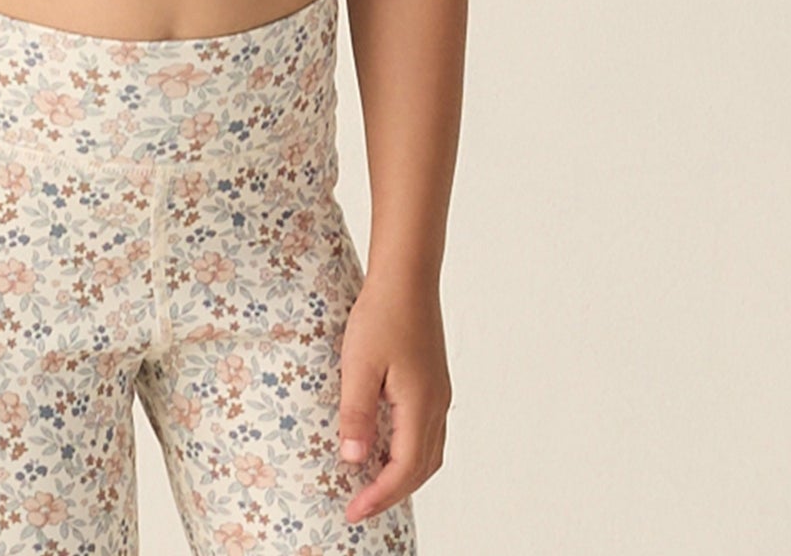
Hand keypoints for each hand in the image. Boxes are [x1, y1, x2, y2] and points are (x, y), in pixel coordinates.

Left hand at [336, 271, 451, 524]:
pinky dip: (409, 452)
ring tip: (372, 485)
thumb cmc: (381, 314)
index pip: (403, 470)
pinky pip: (427, 432)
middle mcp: (436, 405)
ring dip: (403, 475)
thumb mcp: (359, 364)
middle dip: (392, 493)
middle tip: (360, 506)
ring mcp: (438, 394)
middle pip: (421, 468)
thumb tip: (353, 460)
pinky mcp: (433, 382)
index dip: (379, 497)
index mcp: (420, 406)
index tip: (352, 512)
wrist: (407, 277)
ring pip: (428, 452)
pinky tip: (386, 445)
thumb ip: (356, 413)